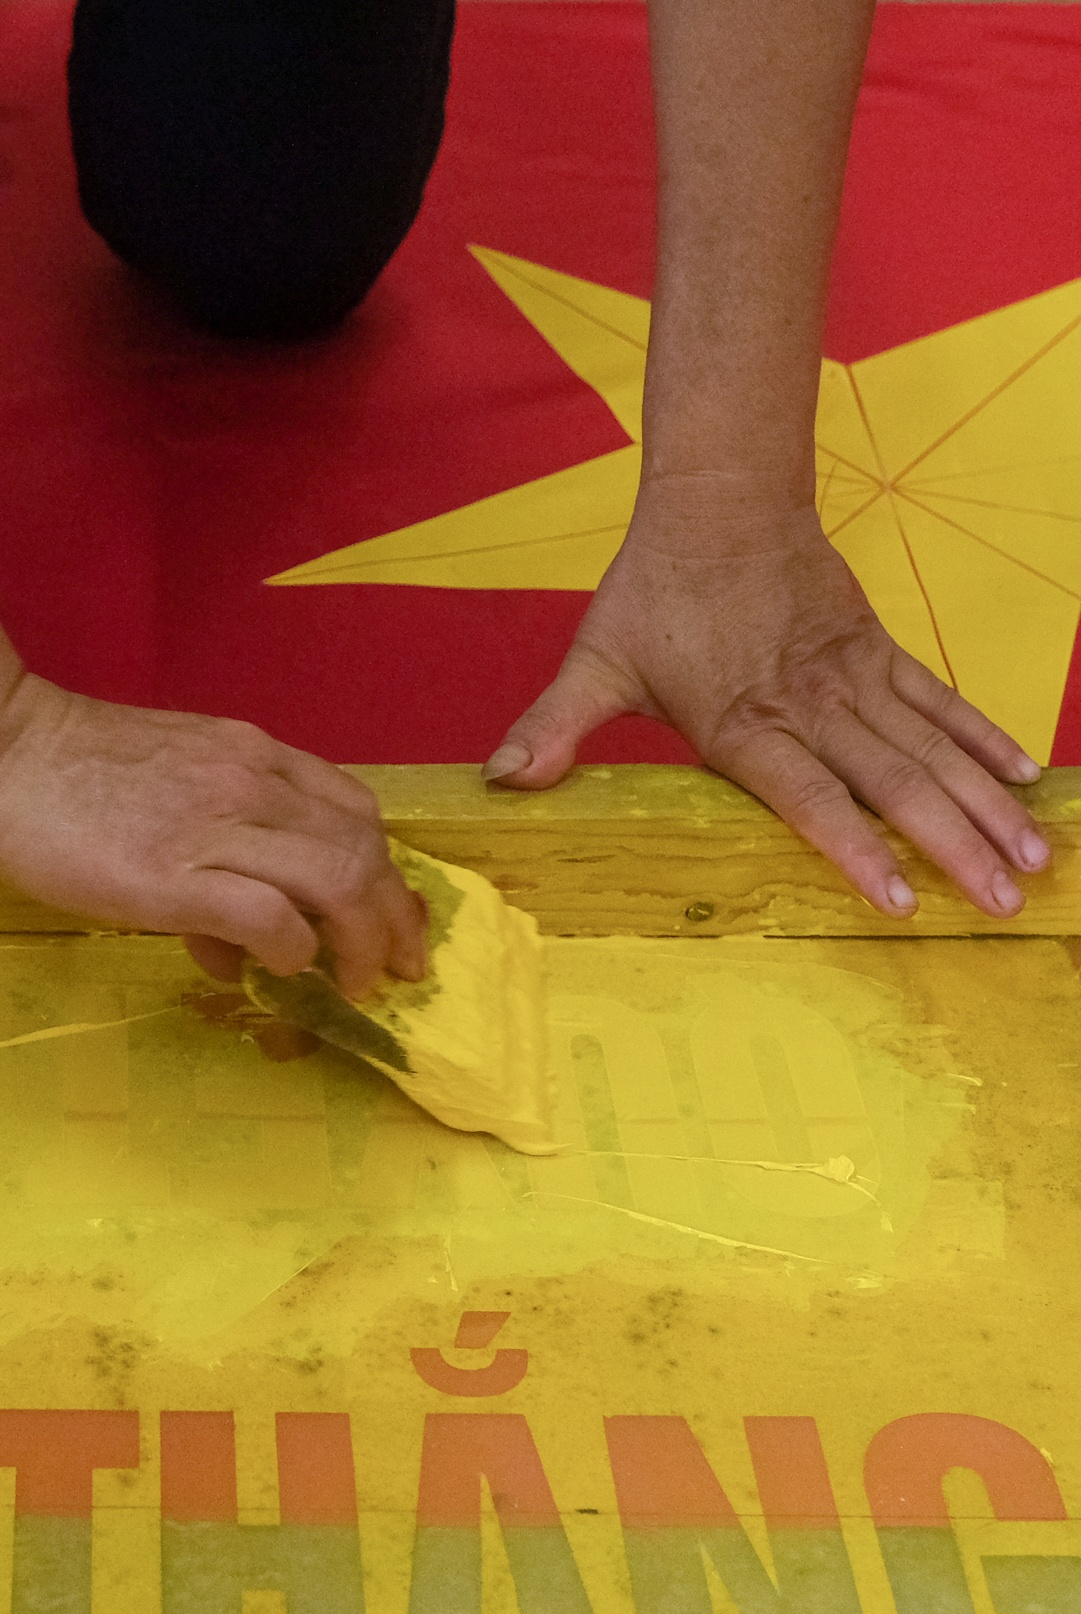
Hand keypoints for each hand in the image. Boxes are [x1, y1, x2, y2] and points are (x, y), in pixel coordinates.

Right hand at [0, 672, 425, 995]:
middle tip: (396, 968)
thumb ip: (229, 849)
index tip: (391, 920)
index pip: (358, 812)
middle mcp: (253, 784)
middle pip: (364, 851)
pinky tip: (282, 968)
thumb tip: (253, 946)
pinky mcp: (175, 875)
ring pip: (337, 879)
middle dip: (394, 918)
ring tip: (353, 981)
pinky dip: (293, 948)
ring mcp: (217, 827)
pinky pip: (268, 915)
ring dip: (360, 941)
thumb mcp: (181, 785)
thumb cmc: (84, 777)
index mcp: (258, 758)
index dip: (387, 874)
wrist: (8, 752)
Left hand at [483, 491, 1049, 917]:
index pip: (808, 795)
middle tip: (1001, 898)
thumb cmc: (656, 590)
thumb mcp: (597, 662)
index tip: (899, 898)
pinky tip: (1024, 782)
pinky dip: (983, 739)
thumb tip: (499, 782)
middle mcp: (810, 704)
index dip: (853, 847)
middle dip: (951, 844)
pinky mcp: (877, 651)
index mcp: (742, 722)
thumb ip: (554, 728)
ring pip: (931, 748)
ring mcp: (853, 677)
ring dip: (983, 805)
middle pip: (893, 781)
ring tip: (1032, 857)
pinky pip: (940, 701)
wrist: (721, 496)